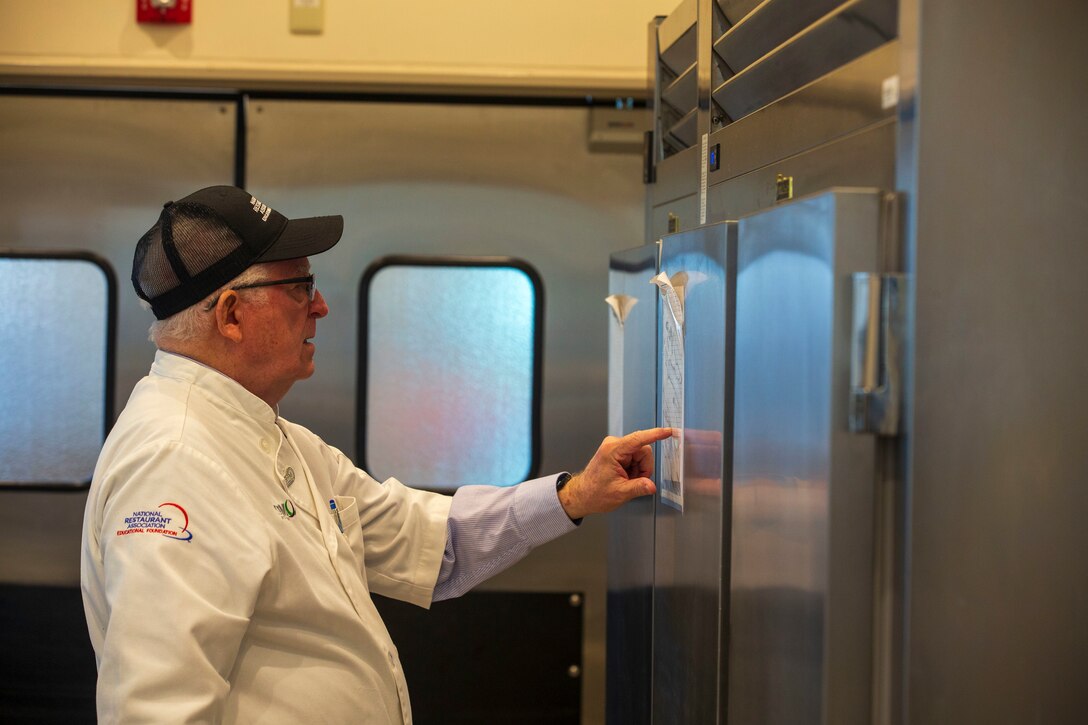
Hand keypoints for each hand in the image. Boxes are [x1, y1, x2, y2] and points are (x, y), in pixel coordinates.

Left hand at [558, 427, 674, 519]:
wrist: (583, 495)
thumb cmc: (594, 493)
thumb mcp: (620, 493)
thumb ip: (638, 487)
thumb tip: (651, 486)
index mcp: (613, 450)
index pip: (639, 439)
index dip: (656, 435)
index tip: (668, 431)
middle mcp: (614, 445)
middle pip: (644, 451)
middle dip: (643, 469)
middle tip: (633, 481)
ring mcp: (616, 448)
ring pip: (641, 456)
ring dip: (639, 471)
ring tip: (626, 481)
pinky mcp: (618, 453)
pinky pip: (636, 459)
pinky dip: (635, 471)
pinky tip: (626, 478)